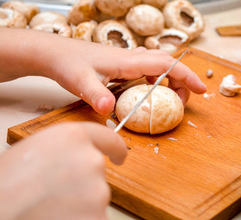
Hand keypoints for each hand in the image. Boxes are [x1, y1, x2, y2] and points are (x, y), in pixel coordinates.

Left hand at [0, 28, 206, 114]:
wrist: (53, 53)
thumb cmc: (67, 64)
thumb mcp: (81, 82)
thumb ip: (96, 95)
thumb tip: (109, 111)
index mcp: (128, 61)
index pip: (166, 64)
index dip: (186, 76)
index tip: (201, 89)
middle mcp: (131, 58)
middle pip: (167, 64)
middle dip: (182, 80)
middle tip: (184, 101)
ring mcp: (127, 59)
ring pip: (158, 64)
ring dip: (170, 79)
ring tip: (172, 97)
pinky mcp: (121, 63)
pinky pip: (147, 68)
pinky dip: (156, 78)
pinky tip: (148, 89)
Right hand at [0, 122, 126, 219]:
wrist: (0, 211)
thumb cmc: (4, 185)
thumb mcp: (35, 150)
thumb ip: (65, 150)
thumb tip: (76, 159)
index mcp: (73, 137)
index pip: (109, 139)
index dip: (116, 149)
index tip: (119, 157)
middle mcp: (91, 160)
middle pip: (98, 173)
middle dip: (83, 184)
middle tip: (55, 195)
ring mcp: (97, 191)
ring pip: (96, 199)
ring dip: (80, 205)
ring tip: (50, 209)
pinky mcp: (98, 218)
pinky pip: (95, 217)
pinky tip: (58, 218)